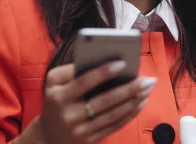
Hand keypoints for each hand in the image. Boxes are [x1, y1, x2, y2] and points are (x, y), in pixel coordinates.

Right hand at [20, 60, 156, 143]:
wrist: (48, 135)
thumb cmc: (56, 99)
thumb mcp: (53, 82)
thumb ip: (71, 69)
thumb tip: (99, 60)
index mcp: (60, 97)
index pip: (84, 82)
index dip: (103, 72)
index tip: (123, 62)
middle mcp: (70, 115)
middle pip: (105, 101)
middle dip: (129, 88)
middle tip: (148, 79)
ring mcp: (81, 130)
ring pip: (114, 114)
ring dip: (134, 101)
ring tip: (148, 88)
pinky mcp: (90, 140)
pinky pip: (115, 126)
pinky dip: (130, 113)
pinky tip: (141, 102)